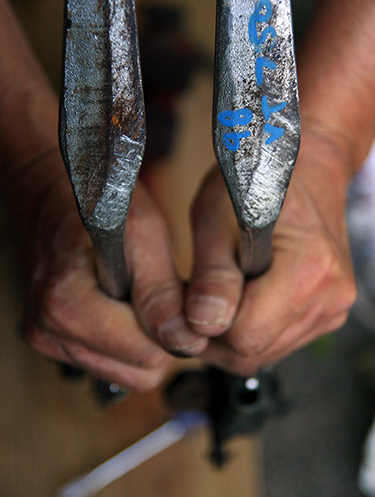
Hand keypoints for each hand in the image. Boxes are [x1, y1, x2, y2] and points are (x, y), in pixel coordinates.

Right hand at [21, 152, 206, 391]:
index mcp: (64, 303)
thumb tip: (184, 341)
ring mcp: (46, 339)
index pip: (145, 354)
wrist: (51, 191)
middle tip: (155, 288)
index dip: (173, 325)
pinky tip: (121, 303)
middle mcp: (47, 330)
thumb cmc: (98, 202)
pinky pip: (108, 364)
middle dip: (158, 335)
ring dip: (142, 339)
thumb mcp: (141, 232)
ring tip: (137, 292)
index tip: (175, 292)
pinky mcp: (52, 341)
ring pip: (125, 373)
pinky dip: (124, 340)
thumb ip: (161, 290)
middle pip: (137, 372)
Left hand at [183, 131, 356, 375]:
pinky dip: (251, 329)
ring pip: (265, 353)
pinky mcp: (326, 313)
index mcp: (309, 269)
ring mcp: (332, 309)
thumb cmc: (257, 180)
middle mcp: (330, 297)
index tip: (188, 296)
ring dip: (230, 335)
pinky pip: (278, 342)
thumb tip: (201, 324)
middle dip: (214, 334)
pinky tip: (238, 297)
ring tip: (215, 293)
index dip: (205, 323)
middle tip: (192, 298)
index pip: (246, 335)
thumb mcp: (217, 216)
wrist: (303, 168)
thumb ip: (212, 273)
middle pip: (254, 352)